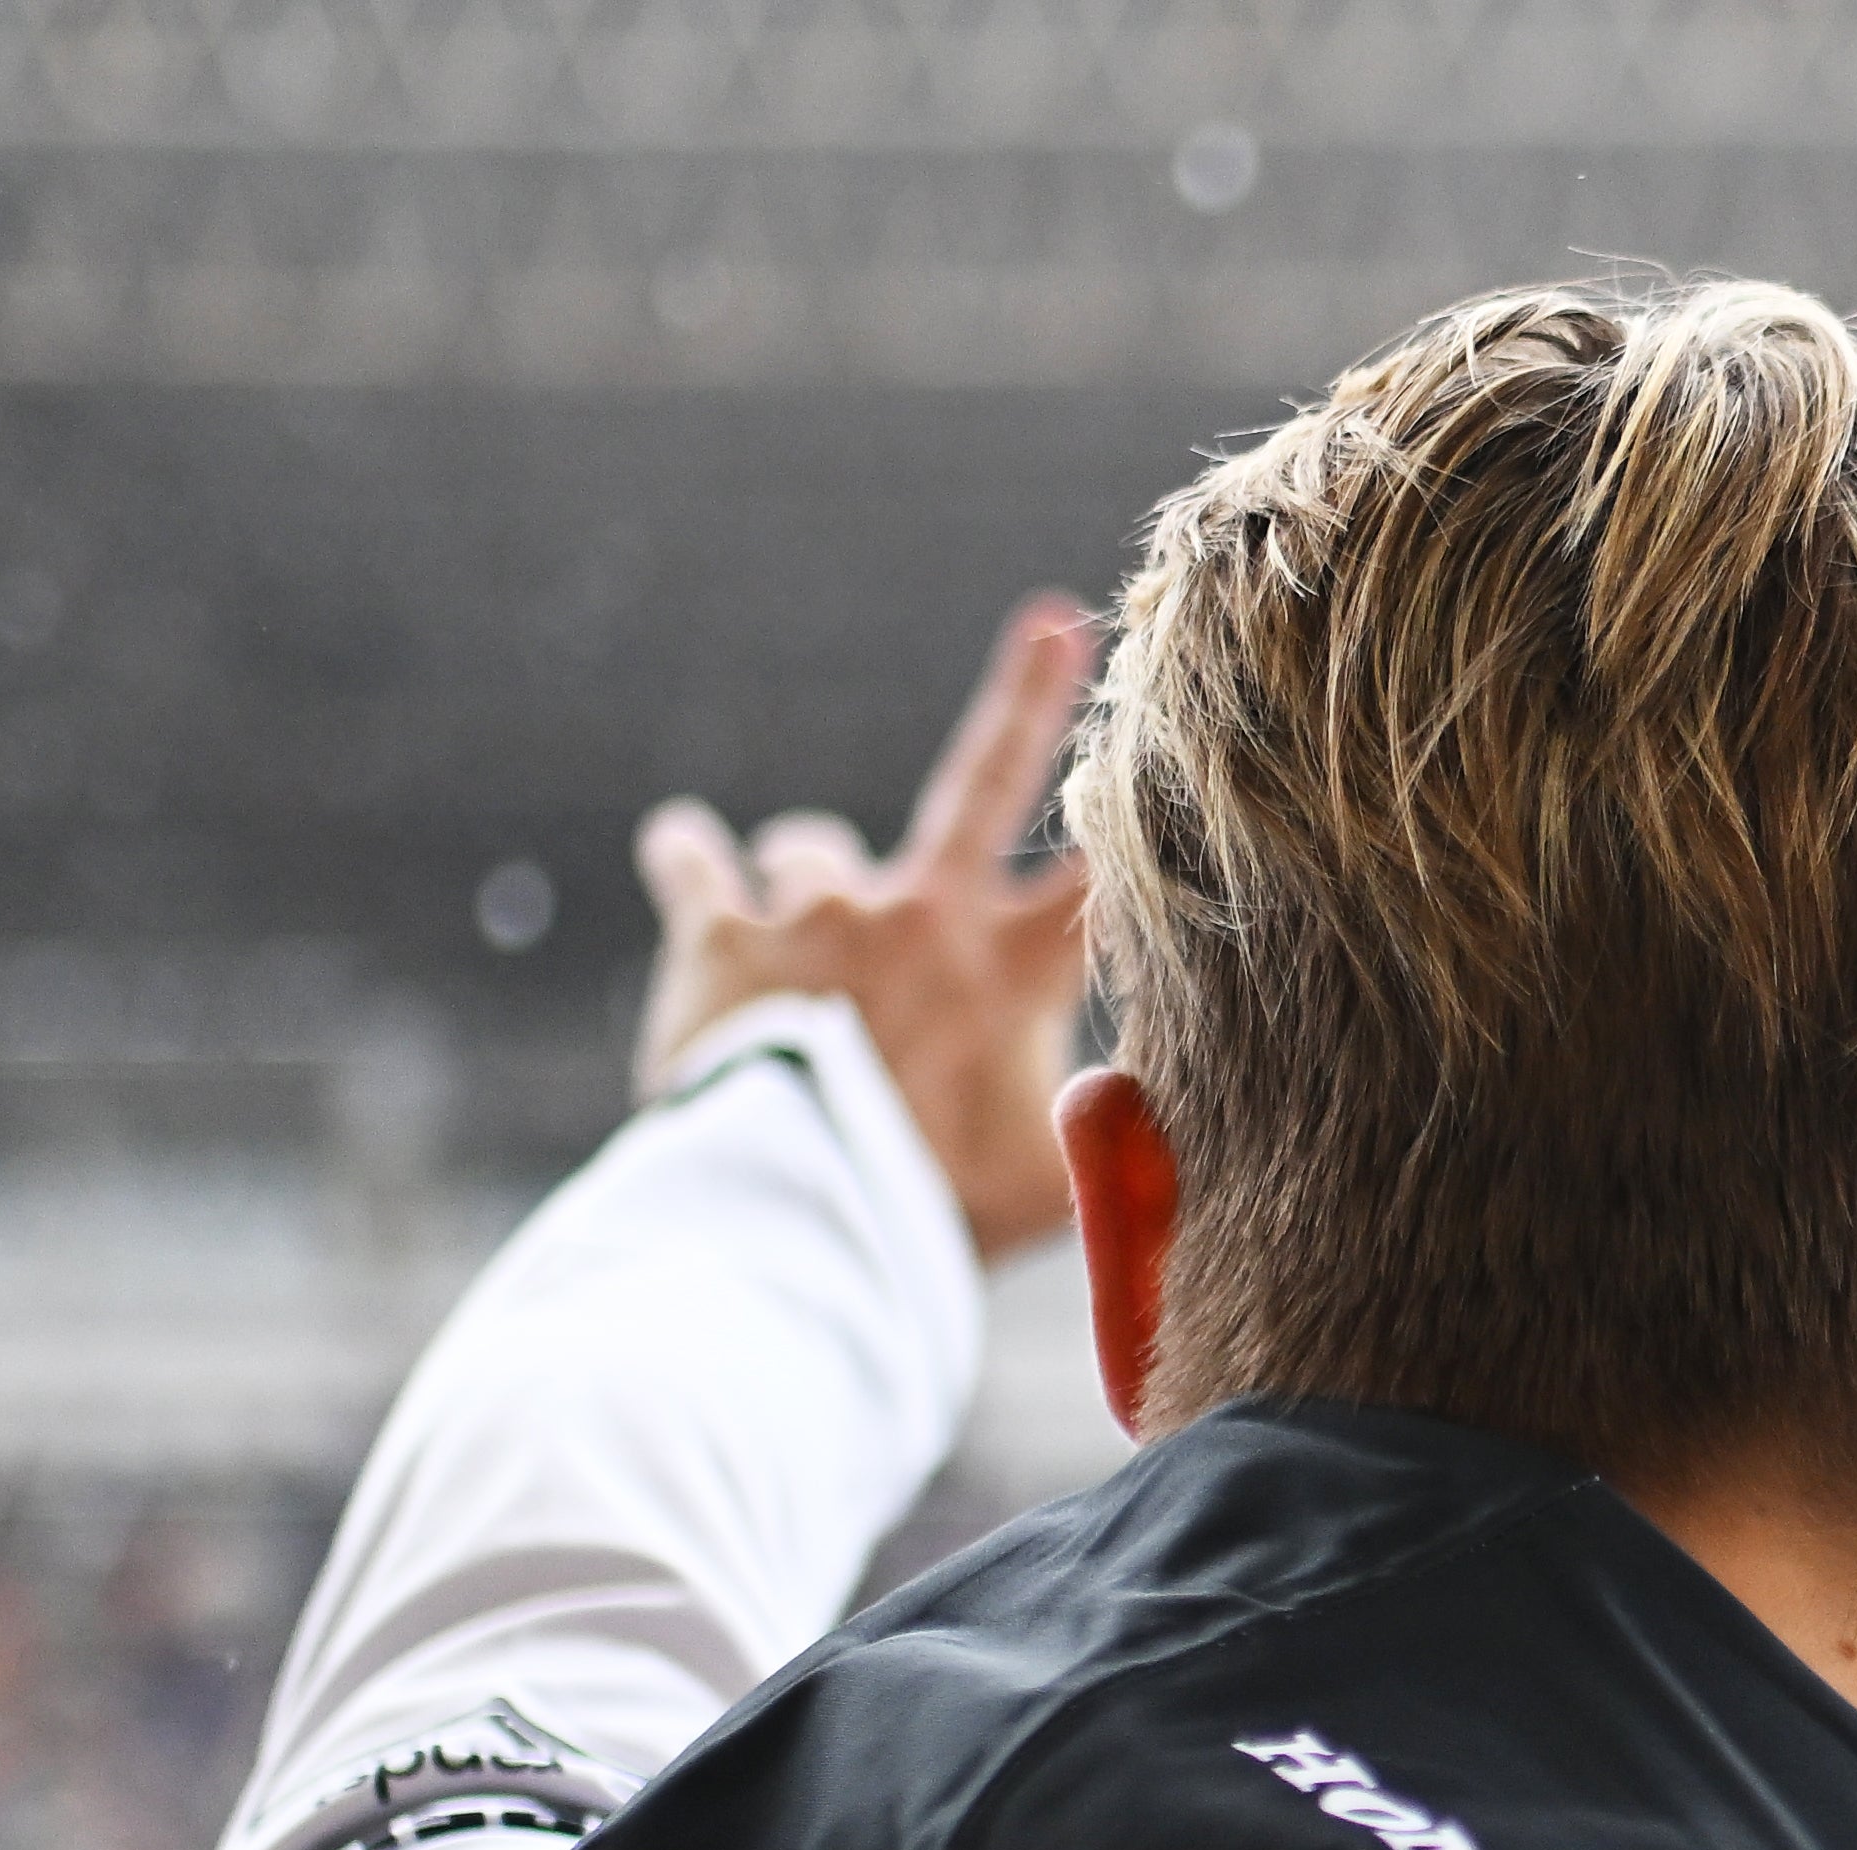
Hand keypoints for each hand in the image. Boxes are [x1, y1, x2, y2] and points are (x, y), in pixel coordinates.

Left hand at [632, 596, 1103, 1258]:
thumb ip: (1117, 1152)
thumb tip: (1176, 1131)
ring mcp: (817, 913)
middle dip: (1031, 696)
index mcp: (1008, 973)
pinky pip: (692, 858)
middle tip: (1058, 625)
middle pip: (987, 778)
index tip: (1169, 754)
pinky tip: (680, 850)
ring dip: (808, 882)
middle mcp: (919, 916)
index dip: (1138, 812)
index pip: (1099, 873)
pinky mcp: (718, 935)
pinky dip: (687, 856)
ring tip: (797, 954)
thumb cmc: (931, 1215)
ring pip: (812, 847)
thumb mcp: (1050, 1196)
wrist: (791, 1217)